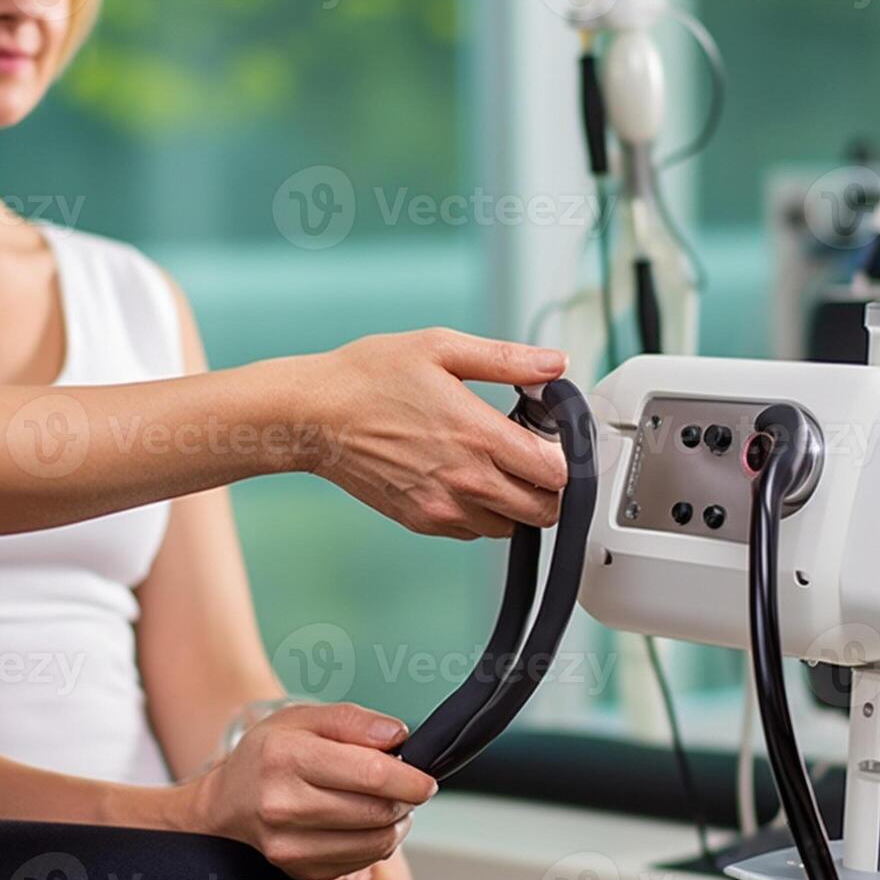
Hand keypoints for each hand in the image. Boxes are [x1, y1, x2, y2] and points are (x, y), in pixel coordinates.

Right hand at [185, 703, 437, 879]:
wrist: (227, 801)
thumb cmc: (270, 754)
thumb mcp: (306, 718)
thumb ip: (355, 721)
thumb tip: (399, 734)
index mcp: (288, 756)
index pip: (371, 775)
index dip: (410, 779)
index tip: (425, 778)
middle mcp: (284, 804)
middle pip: (377, 811)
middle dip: (405, 799)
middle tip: (405, 787)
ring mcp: (289, 844)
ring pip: (374, 843)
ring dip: (394, 824)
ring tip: (386, 804)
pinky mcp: (299, 870)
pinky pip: (360, 862)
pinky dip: (374, 844)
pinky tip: (364, 824)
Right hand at [304, 328, 569, 538]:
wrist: (313, 417)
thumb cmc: (367, 378)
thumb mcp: (441, 348)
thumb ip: (506, 359)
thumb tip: (555, 363)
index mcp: (476, 434)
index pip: (556, 473)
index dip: (567, 459)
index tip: (557, 441)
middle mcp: (464, 480)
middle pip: (543, 511)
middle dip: (550, 488)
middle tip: (537, 459)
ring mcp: (442, 506)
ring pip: (510, 527)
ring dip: (517, 503)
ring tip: (498, 467)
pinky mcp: (422, 521)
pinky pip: (473, 531)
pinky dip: (483, 513)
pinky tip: (466, 479)